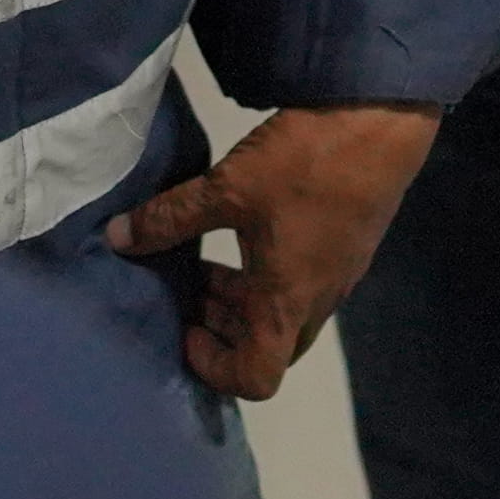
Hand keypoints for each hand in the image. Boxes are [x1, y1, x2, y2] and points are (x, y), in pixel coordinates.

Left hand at [110, 102, 441, 399]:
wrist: (381, 120)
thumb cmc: (306, 164)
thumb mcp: (226, 188)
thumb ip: (170, 217)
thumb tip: (118, 236)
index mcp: (286, 301)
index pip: (256, 378)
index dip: (213, 367)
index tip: (187, 326)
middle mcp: (318, 299)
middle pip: (270, 348)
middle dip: (225, 331)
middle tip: (192, 292)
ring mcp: (339, 273)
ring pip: (286, 313)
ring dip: (245, 300)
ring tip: (209, 258)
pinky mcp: (349, 246)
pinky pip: (304, 283)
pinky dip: (269, 275)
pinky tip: (247, 228)